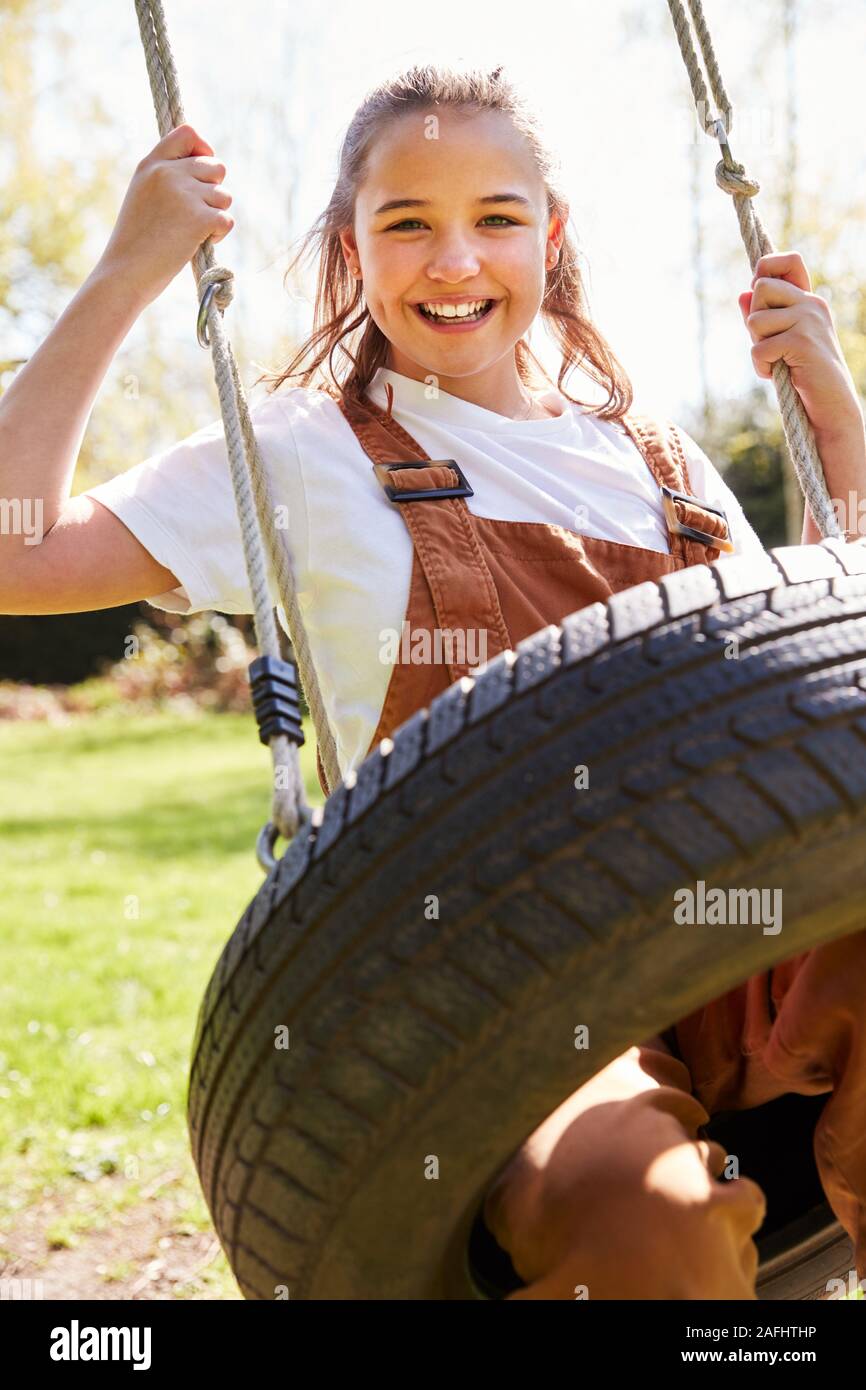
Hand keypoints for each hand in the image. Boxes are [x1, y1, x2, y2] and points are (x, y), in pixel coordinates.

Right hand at [96, 124, 233, 308]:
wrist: (125, 273)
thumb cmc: (135, 243)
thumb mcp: (142, 197)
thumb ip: (167, 178)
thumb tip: (206, 166)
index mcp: (150, 164)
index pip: (188, 133)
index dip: (203, 150)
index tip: (203, 172)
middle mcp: (167, 172)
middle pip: (216, 167)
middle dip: (213, 192)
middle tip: (195, 215)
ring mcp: (183, 193)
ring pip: (224, 195)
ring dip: (216, 215)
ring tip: (191, 232)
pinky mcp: (198, 217)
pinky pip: (226, 219)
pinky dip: (219, 234)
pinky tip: (198, 243)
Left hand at [738, 251, 861, 441]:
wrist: (829, 405)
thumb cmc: (802, 375)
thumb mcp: (778, 341)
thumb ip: (763, 318)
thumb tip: (742, 294)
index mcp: (808, 299)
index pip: (788, 260)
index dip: (765, 270)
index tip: (761, 298)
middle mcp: (811, 303)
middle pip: (761, 288)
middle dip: (754, 319)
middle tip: (770, 343)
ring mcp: (809, 320)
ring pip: (755, 319)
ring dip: (757, 346)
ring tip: (776, 361)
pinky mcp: (802, 341)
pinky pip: (759, 348)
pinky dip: (761, 366)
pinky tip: (778, 373)